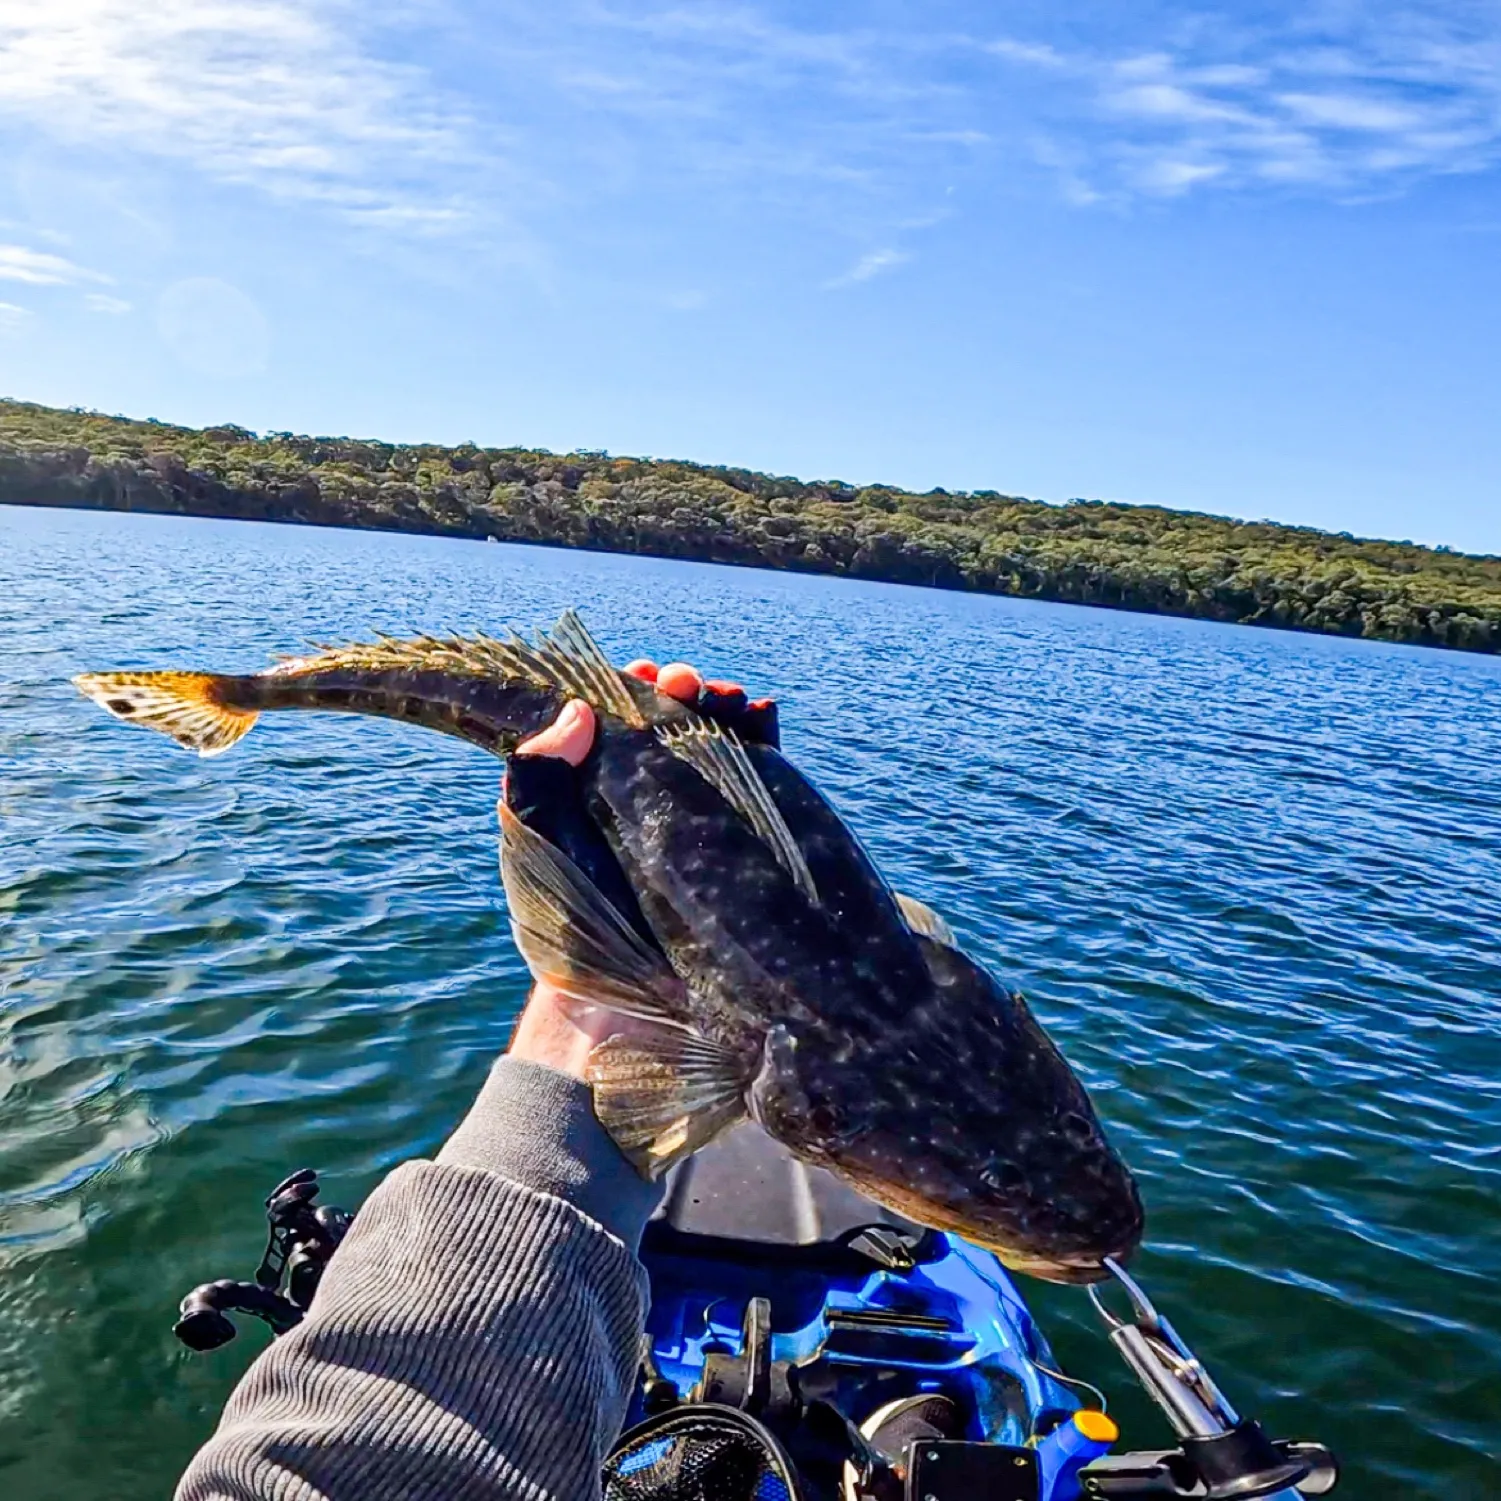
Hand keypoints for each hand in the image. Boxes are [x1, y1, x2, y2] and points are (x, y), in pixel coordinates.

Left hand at [504, 657, 771, 1078]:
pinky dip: (764, 746)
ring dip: (726, 713)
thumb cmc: (568, 941)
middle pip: (670, 729)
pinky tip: (767, 717)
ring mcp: (699, 830)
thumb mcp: (533, 849)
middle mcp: (648, 807)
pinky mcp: (742, 854)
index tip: (639, 677)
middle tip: (691, 684)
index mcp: (594, 799)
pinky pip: (758, 788)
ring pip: (717, 750)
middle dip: (684, 696)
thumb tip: (574, 713)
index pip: (614, 726)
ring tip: (734, 699)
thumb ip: (535, 780)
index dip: (627, 693)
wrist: (625, 1024)